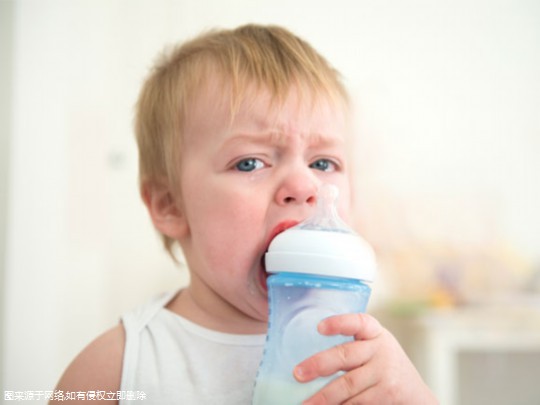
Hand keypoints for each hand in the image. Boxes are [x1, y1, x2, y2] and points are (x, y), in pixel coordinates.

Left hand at [293, 313, 437, 403]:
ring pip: (347, 385)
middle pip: (345, 355)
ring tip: (306, 403)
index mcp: (375, 333)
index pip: (358, 321)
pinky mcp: (386, 395)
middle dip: (318, 365)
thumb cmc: (385, 368)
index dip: (339, 323)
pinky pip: (356, 403)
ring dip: (324, 397)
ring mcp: (385, 373)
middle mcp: (381, 350)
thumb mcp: (375, 348)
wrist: (417, 397)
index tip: (319, 327)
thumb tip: (309, 360)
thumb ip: (353, 346)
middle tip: (297, 374)